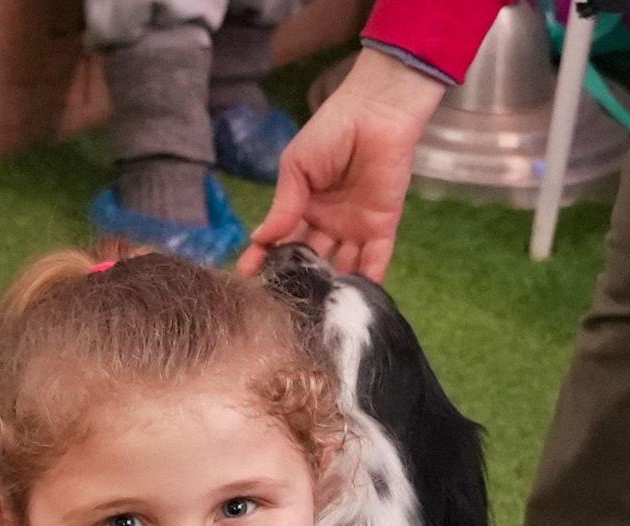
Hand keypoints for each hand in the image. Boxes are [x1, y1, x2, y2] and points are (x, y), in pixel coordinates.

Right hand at [236, 49, 446, 281]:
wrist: (376, 114)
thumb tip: (259, 239)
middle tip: (284, 297)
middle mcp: (328, 222)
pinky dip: (366, 281)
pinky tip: (352, 300)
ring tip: (316, 307)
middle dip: (298, 278)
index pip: (282, 239)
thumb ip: (283, 206)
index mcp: (304, 206)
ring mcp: (355, 227)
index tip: (246, 275)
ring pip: (341, 265)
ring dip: (331, 285)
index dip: (265, 257)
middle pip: (311, 258)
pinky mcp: (382, 227)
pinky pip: (375, 260)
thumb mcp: (296, 167)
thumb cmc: (331, 131)